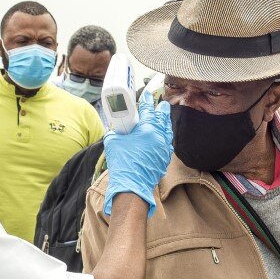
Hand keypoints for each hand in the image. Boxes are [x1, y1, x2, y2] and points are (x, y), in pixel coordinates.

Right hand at [102, 90, 173, 215]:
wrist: (131, 185)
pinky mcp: (164, 158)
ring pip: (167, 130)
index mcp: (147, 128)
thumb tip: (117, 128)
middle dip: (161, 109)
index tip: (147, 93)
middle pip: (162, 118)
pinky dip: (165, 136)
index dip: (147, 100)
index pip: (148, 109)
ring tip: (163, 117)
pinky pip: (167, 143)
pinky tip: (163, 136)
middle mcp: (159, 136)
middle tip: (161, 103)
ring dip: (164, 122)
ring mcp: (164, 148)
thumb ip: (116, 131)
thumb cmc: (122, 162)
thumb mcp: (113, 141)